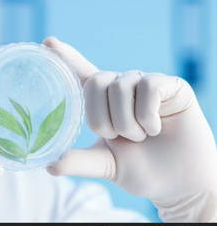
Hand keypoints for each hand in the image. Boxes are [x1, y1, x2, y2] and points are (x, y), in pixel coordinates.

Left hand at [44, 37, 216, 221]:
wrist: (178, 183)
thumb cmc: (143, 170)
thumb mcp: (105, 164)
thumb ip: (78, 161)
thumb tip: (49, 166)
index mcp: (104, 102)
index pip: (82, 73)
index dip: (66, 56)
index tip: (48, 42)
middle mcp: (123, 87)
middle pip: (96, 82)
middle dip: (101, 119)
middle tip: (118, 138)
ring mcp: (146, 83)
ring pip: (120, 87)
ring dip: (126, 123)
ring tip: (141, 136)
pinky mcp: (170, 85)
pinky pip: (147, 87)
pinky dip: (147, 116)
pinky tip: (157, 128)